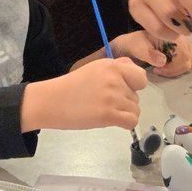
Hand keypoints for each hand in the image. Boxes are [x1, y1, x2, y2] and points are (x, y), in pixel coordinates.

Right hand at [21, 59, 147, 130]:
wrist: (51, 101)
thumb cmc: (71, 87)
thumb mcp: (94, 69)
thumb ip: (116, 68)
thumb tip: (134, 71)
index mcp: (111, 66)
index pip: (141, 77)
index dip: (134, 86)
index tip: (122, 90)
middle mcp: (115, 79)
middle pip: (137, 96)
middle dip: (125, 102)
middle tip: (105, 103)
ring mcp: (113, 97)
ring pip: (135, 110)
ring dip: (123, 114)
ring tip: (103, 111)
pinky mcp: (109, 114)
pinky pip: (132, 122)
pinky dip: (124, 124)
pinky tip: (111, 121)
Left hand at [110, 31, 191, 78]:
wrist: (133, 41)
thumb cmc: (135, 43)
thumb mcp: (137, 47)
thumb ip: (148, 54)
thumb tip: (163, 61)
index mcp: (172, 33)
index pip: (183, 55)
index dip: (172, 68)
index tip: (158, 70)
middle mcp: (183, 36)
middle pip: (189, 60)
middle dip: (174, 70)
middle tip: (159, 70)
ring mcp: (186, 42)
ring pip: (191, 62)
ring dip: (178, 69)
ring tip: (163, 68)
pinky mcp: (186, 47)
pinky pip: (190, 61)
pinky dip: (180, 67)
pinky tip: (168, 65)